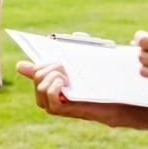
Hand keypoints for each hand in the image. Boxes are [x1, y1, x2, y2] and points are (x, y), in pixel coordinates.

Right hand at [14, 60, 132, 124]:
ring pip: (40, 87)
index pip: (34, 74)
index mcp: (55, 81)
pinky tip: (65, 83)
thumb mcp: (89, 59)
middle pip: (36, 76)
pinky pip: (49, 102)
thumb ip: (78, 49)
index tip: (25, 60)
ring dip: (52, 75)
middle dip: (48, 65)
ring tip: (67, 76)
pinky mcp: (64, 111)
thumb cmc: (107, 79)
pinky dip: (54, 88)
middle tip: (64, 66)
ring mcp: (56, 105)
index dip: (28, 67)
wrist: (122, 97)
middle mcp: (52, 95)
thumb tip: (74, 36)